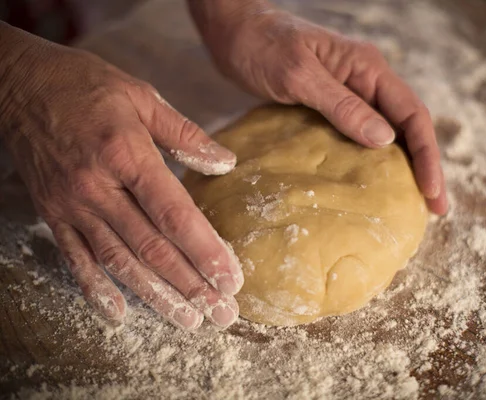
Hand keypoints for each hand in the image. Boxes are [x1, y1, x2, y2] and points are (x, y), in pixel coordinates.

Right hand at [0, 23, 241, 329]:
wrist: (16, 84)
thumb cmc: (85, 86)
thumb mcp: (141, 96)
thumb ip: (186, 134)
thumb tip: (226, 164)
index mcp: (126, 155)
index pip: (174, 213)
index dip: (205, 250)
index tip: (231, 278)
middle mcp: (98, 188)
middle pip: (152, 246)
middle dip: (190, 284)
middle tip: (221, 313)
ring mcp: (72, 206)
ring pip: (119, 261)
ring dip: (155, 295)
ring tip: (187, 320)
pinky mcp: (53, 215)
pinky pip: (75, 259)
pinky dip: (96, 289)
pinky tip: (118, 314)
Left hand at [189, 0, 446, 214]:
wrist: (236, 33)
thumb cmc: (263, 46)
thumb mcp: (299, 75)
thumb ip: (341, 105)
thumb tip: (385, 140)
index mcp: (367, 67)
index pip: (412, 113)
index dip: (426, 154)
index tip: (431, 191)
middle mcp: (367, 80)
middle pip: (409, 126)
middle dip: (425, 166)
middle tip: (435, 208)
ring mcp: (351, 92)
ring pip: (390, 132)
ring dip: (404, 166)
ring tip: (413, 202)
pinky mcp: (333, 105)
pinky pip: (363, 134)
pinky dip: (376, 159)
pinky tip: (375, 182)